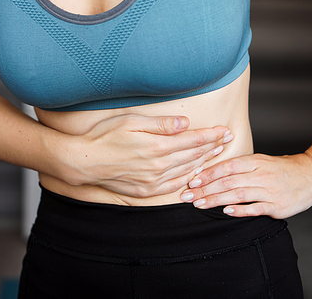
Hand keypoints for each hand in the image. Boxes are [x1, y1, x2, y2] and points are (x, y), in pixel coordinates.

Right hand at [59, 114, 232, 197]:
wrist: (84, 162)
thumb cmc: (105, 136)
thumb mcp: (132, 122)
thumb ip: (161, 124)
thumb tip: (185, 123)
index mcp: (158, 146)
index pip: (193, 139)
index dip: (211, 135)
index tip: (225, 131)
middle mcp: (159, 165)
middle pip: (194, 155)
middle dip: (213, 146)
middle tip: (227, 140)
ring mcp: (153, 180)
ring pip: (187, 170)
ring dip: (204, 161)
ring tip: (217, 154)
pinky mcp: (146, 190)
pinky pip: (174, 185)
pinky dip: (188, 178)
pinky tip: (195, 173)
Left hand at [180, 153, 311, 218]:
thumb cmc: (283, 169)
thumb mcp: (262, 161)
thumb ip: (241, 166)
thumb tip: (214, 171)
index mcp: (255, 162)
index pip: (226, 167)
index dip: (208, 174)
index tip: (192, 180)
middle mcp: (260, 175)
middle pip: (227, 182)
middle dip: (205, 189)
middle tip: (188, 196)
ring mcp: (268, 191)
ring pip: (237, 194)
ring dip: (216, 200)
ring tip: (200, 204)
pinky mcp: (276, 206)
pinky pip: (255, 208)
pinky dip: (240, 210)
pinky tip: (226, 211)